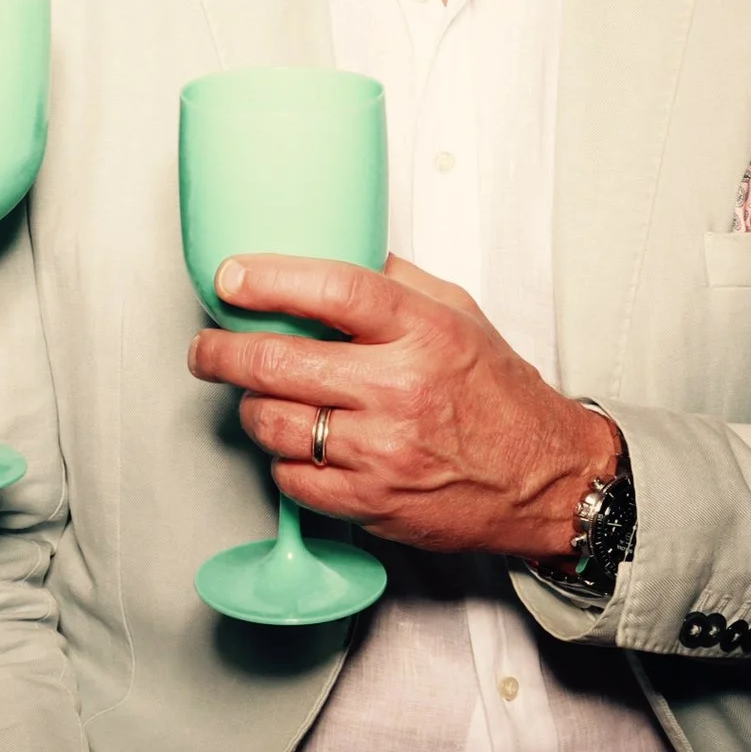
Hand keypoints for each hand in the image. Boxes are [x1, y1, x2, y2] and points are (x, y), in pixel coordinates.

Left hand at [185, 253, 620, 562]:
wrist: (544, 477)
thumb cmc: (499, 394)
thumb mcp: (460, 313)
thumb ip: (398, 281)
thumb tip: (337, 250)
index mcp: (422, 332)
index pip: (332, 291)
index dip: (269, 280)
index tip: (230, 277)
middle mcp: (399, 389)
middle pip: (279, 362)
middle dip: (222, 351)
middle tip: (206, 346)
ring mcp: (382, 451)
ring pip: (274, 423)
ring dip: (250, 406)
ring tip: (255, 395)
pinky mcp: (371, 502)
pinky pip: (292, 478)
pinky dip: (282, 459)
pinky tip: (297, 443)